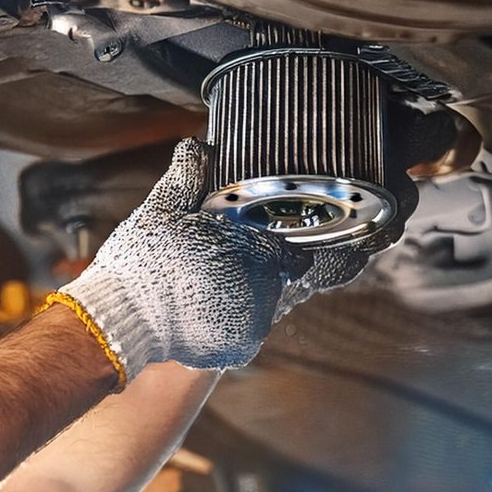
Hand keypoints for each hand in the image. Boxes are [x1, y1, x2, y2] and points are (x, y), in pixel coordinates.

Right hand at [57, 139, 389, 376]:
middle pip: (317, 272)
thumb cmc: (141, 265)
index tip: (374, 217)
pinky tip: (230, 292)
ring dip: (280, 280)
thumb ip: (188, 176)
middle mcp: (266, 294)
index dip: (346, 229)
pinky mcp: (239, 347)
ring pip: (285, 297)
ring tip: (274, 262)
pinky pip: (256, 320)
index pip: (326, 243)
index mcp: (257, 253)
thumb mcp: (161, 210)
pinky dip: (249, 304)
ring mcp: (255, 324)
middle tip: (372, 234)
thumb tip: (202, 143)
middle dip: (337, 254)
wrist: (118, 326)